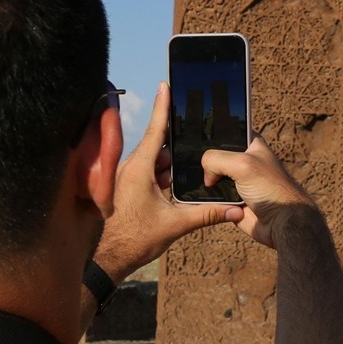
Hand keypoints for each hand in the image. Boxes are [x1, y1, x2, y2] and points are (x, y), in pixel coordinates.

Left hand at [94, 82, 239, 279]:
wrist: (107, 259)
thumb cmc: (134, 239)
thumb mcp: (175, 225)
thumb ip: (206, 214)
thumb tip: (234, 211)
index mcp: (138, 168)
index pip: (156, 130)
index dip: (164, 107)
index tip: (166, 84)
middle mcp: (129, 168)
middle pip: (159, 146)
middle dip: (177, 148)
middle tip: (196, 141)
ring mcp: (125, 177)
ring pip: (153, 162)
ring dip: (169, 167)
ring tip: (184, 175)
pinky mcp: (124, 188)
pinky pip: (146, 174)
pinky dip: (160, 177)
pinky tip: (173, 187)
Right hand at [201, 135, 316, 248]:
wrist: (280, 222)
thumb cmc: (271, 189)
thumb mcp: (242, 164)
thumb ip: (216, 159)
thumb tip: (206, 176)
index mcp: (251, 146)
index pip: (228, 132)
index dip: (214, 135)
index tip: (200, 139)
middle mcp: (244, 162)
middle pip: (216, 157)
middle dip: (207, 163)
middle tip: (197, 165)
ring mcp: (237, 182)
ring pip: (212, 178)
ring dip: (207, 182)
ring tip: (201, 183)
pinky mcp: (231, 200)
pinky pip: (213, 197)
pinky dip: (208, 199)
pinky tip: (205, 198)